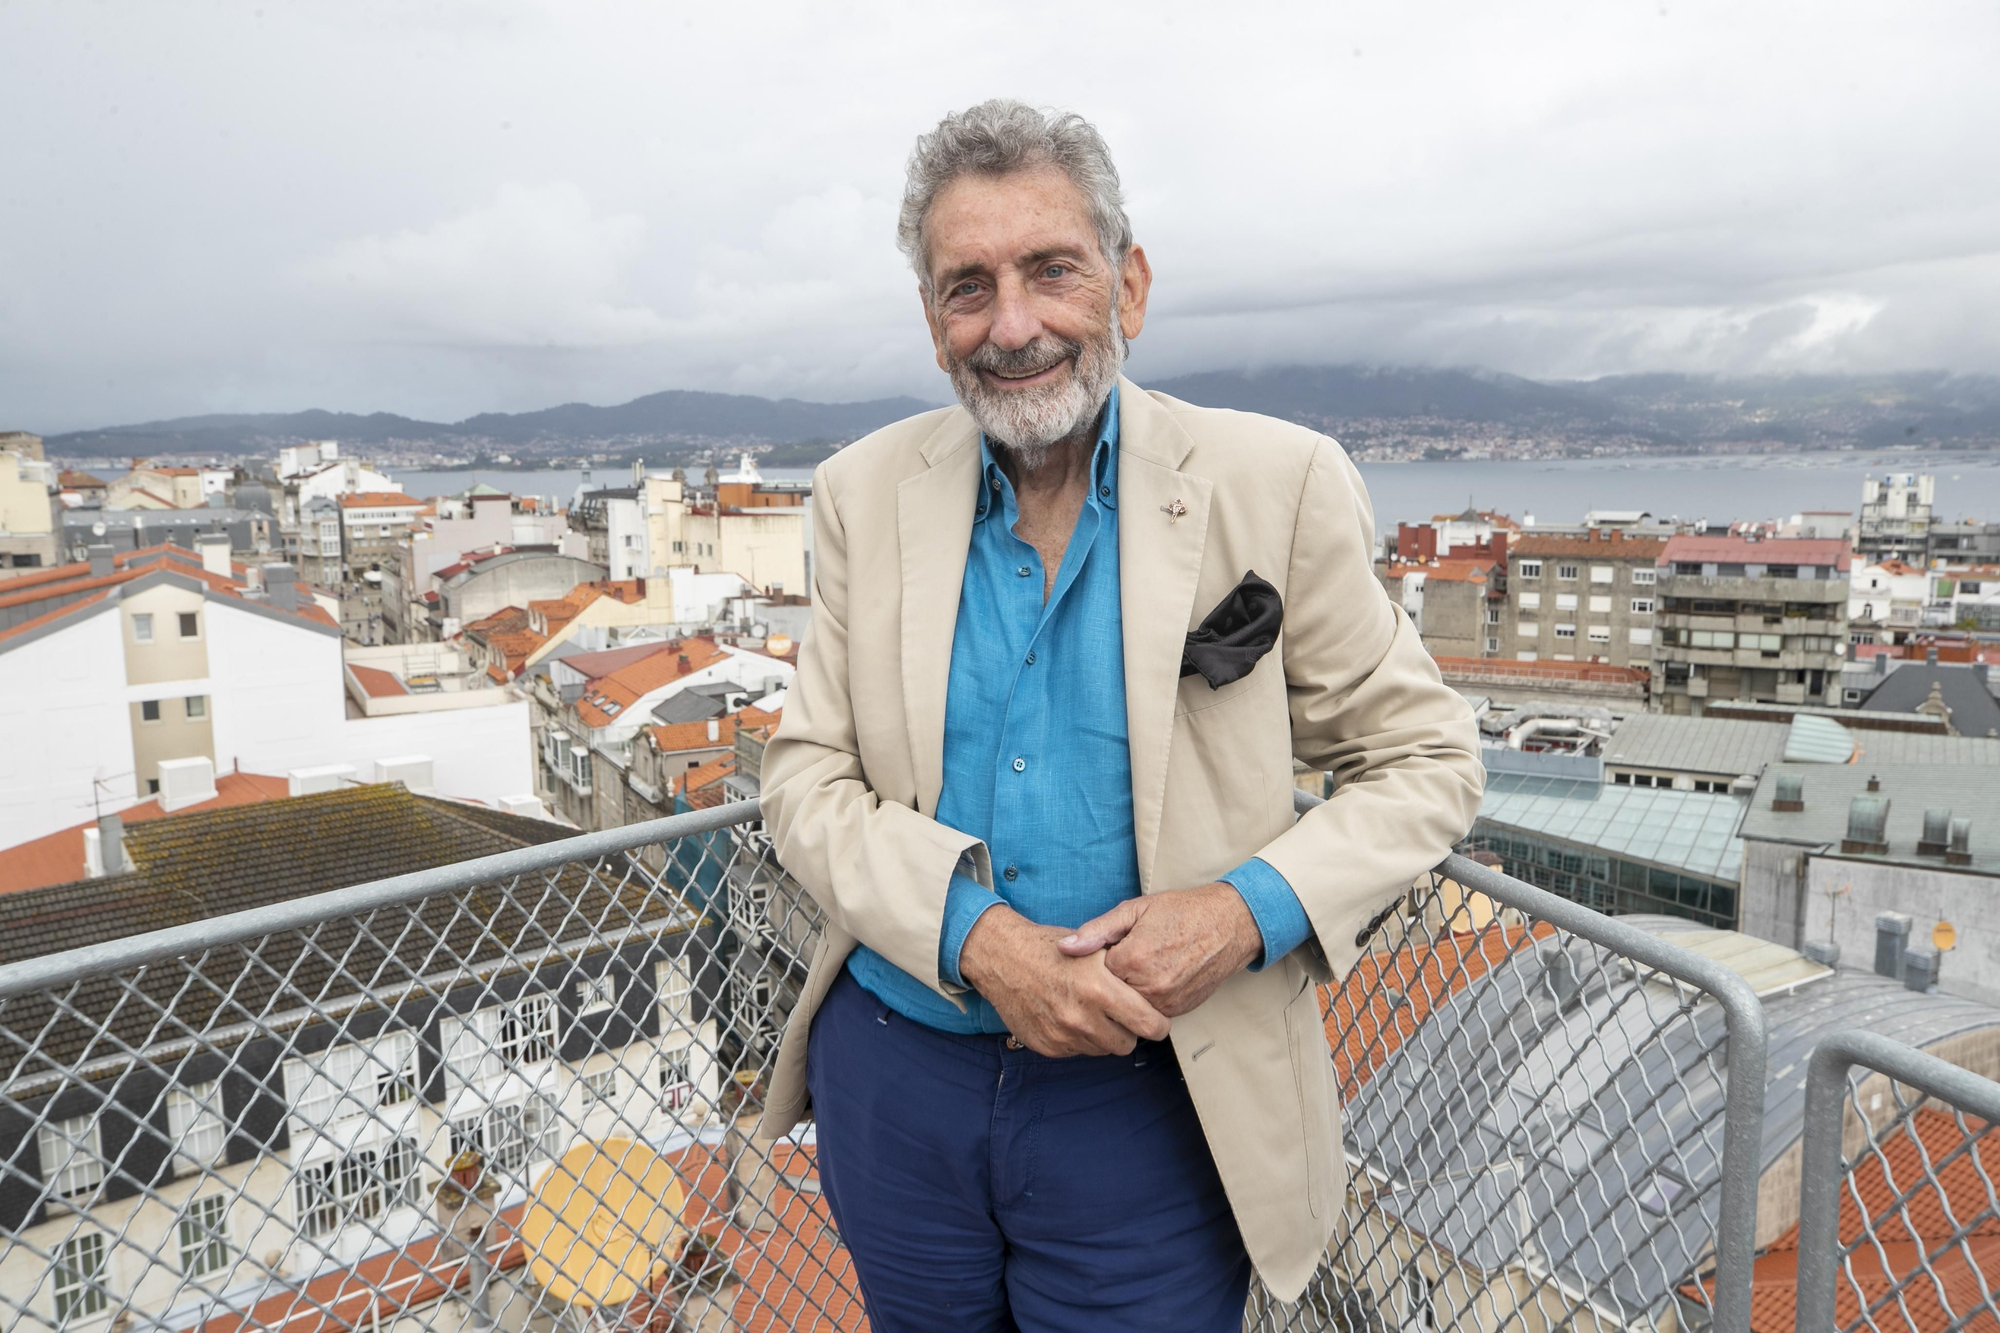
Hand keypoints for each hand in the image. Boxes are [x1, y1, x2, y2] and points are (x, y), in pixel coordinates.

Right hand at [958, 906, 1171, 1056]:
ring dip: (1103, 1035)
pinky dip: (1079, 1038)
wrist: (1002, 957)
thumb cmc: (1050, 949)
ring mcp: (1063, 1036)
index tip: (1156, 1019)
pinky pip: (1077, 1051)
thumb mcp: (1093, 948)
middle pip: (1128, 1044)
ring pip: (1103, 1050)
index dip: (1157, 1023)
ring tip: (1091, 1011)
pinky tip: (1069, 1015)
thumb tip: (1154, 991)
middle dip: (1129, 1030)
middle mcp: (1082, 1018)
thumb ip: (1124, 972)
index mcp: (1099, 989)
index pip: (1148, 1024)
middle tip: (1120, 1014)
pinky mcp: (1048, 1047)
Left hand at [1056, 883, 1261, 1017]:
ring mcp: (1166, 1002)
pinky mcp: (1179, 1011)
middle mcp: (1148, 986)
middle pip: (1111, 994)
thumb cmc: (1181, 911)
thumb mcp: (1135, 909)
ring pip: (1130, 1007)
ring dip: (1130, 991)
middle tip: (1128, 957)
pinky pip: (1151, 1012)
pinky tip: (1156, 976)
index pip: (1095, 973)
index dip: (1099, 960)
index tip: (1110, 948)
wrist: (1228, 925)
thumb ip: (1097, 930)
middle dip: (1112, 979)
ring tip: (1142, 966)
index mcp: (1132, 959)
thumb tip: (1065, 947)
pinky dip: (1148, 998)